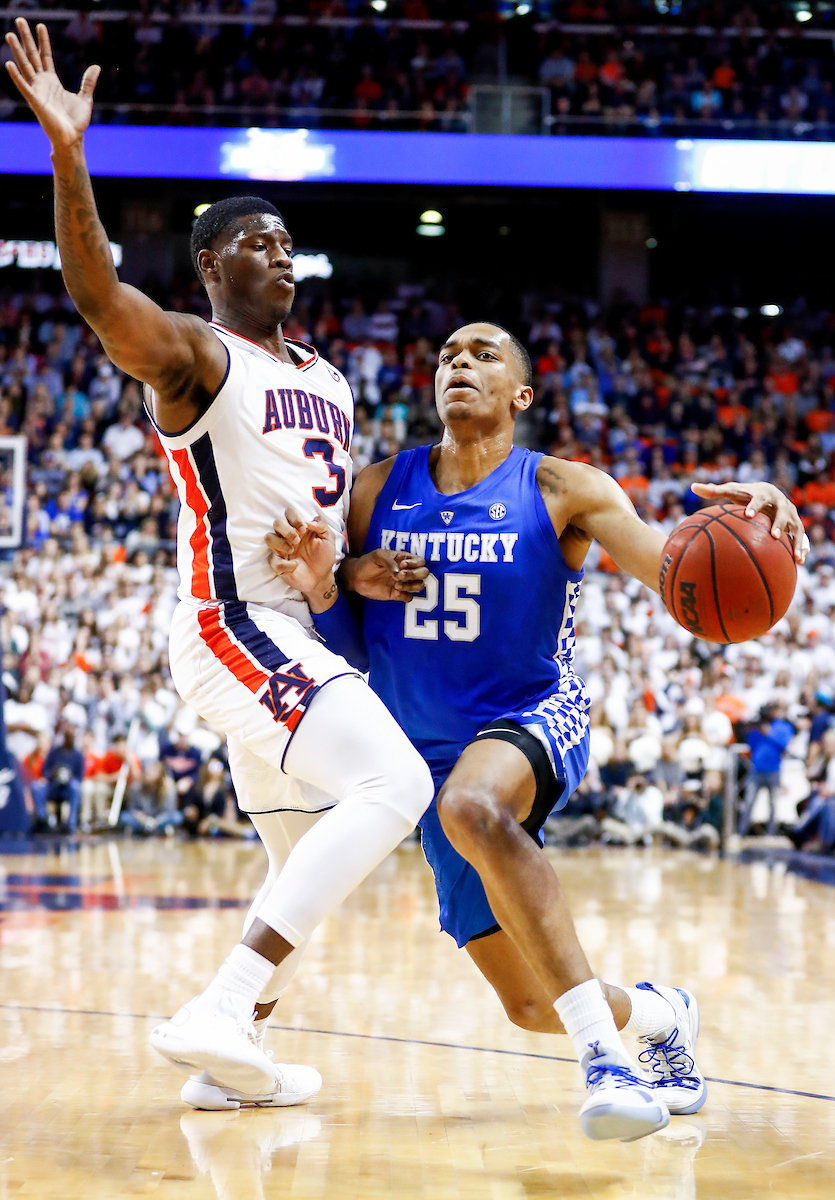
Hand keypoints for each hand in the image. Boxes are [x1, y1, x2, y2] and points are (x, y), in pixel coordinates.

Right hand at [5, 20, 99, 149]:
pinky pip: (24, 87)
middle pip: (32, 56)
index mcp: (52, 81)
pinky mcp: (35, 102)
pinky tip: (9, 64)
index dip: (43, 41)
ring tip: (10, 35)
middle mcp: (42, 83)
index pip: (45, 56)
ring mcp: (37, 91)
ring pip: (25, 66)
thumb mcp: (85, 98)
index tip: (40, 26)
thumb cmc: (76, 122)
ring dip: (17, 51)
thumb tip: (96, 66)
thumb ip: (88, 82)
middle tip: (19, 20)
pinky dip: (16, 76)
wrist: (72, 138)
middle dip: (26, 39)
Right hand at [265, 507, 335, 596]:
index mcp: (299, 528)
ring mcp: (281, 549)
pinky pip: (272, 560)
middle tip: (297, 541)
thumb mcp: (328, 539)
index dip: (294, 517)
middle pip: (277, 523)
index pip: (289, 512)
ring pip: (268, 537)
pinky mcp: (278, 564)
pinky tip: (295, 566)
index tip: (304, 529)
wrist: (321, 577)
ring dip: (280, 543)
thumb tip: (310, 521)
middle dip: (287, 530)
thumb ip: (322, 525)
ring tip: (292, 551)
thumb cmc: (323, 556)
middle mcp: (288, 536)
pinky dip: (284, 564)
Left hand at [343, 549, 428, 601]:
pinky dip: (405, 595)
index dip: (414, 564)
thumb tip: (399, 572)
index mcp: (404, 559)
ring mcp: (403, 583)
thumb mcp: (378, 555)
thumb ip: (389, 562)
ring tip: (396, 585)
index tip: (401, 565)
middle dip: (414, 575)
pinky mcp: (397, 594)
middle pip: (424, 573)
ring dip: (410, 586)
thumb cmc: (368, 562)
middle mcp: (406, 571)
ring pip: (419, 586)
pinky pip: (409, 597)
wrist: (356, 576)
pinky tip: (394, 592)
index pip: (420, 561)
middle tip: (399, 576)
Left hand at [691, 481, 807, 564]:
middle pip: (782, 513)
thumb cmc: (746, 494)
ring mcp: (791, 515)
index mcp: (764, 494)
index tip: (747, 515)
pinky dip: (802, 549)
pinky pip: (801, 538)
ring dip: (796, 541)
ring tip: (795, 556)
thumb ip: (714, 491)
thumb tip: (692, 487)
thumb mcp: (733, 491)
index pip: (759, 499)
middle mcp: (781, 503)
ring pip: (797, 527)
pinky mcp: (797, 525)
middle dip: (779, 523)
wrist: (770, 492)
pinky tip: (799, 563)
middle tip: (774, 535)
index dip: (754, 506)